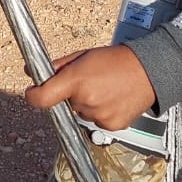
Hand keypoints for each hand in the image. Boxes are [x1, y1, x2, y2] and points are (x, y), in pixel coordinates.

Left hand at [24, 45, 156, 130]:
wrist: (149, 70)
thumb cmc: (116, 60)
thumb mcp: (82, 56)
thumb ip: (57, 66)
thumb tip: (32, 72)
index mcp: (75, 81)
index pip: (42, 98)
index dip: (33, 96)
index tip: (32, 93)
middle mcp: (85, 100)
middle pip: (65, 104)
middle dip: (71, 94)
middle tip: (88, 82)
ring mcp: (99, 115)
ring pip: (81, 113)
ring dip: (87, 104)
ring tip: (104, 89)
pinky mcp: (111, 125)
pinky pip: (97, 121)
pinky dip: (101, 112)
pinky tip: (113, 99)